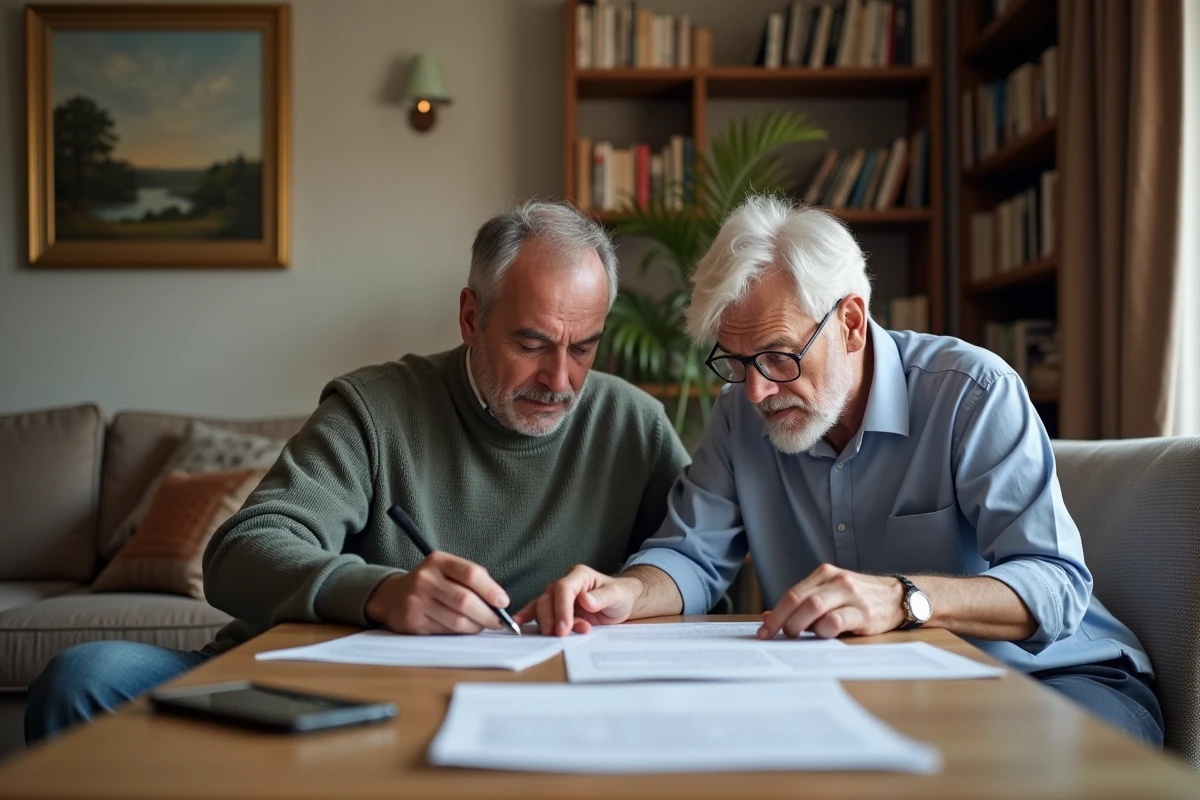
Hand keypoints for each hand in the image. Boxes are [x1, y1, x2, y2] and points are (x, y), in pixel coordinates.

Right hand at [365, 551, 508, 634]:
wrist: (392, 596)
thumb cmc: (431, 583)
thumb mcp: (446, 570)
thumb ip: (472, 580)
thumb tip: (499, 602)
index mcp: (438, 561)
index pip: (470, 573)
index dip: (491, 590)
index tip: (503, 602)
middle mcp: (425, 579)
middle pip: (465, 600)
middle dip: (487, 614)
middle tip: (498, 622)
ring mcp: (417, 601)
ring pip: (457, 620)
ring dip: (476, 626)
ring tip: (481, 625)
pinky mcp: (413, 622)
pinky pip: (445, 631)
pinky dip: (460, 633)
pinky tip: (463, 629)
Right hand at [513, 564, 640, 635]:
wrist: (620, 601)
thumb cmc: (619, 595)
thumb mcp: (617, 595)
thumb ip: (602, 597)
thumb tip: (585, 600)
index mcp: (579, 575)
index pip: (564, 589)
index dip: (562, 608)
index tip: (565, 627)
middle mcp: (565, 583)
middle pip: (548, 598)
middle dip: (551, 618)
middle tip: (559, 635)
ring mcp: (557, 596)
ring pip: (542, 607)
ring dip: (546, 623)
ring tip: (557, 636)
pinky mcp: (555, 609)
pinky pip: (538, 611)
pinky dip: (527, 617)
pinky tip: (517, 624)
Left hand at [758, 564, 905, 638]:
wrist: (897, 597)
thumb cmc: (859, 598)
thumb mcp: (830, 594)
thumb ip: (803, 604)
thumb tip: (768, 616)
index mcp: (824, 574)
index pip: (792, 594)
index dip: (775, 614)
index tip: (764, 631)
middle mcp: (836, 580)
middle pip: (799, 600)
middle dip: (783, 621)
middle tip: (778, 636)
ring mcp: (850, 595)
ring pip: (814, 607)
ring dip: (800, 626)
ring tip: (798, 637)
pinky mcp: (863, 612)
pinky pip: (836, 621)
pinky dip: (824, 631)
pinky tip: (823, 635)